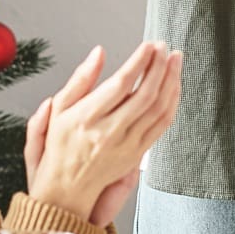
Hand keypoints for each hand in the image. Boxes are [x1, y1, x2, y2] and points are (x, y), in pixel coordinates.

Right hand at [26, 40, 182, 222]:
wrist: (67, 187)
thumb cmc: (61, 145)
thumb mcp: (59, 108)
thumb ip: (81, 79)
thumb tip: (98, 53)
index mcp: (88, 117)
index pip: (121, 83)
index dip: (139, 61)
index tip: (148, 45)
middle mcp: (110, 132)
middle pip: (145, 94)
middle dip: (160, 66)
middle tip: (164, 47)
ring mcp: (127, 144)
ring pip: (158, 109)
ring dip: (171, 81)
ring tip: (175, 60)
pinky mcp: (138, 153)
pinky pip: (162, 125)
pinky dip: (172, 102)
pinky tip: (174, 86)